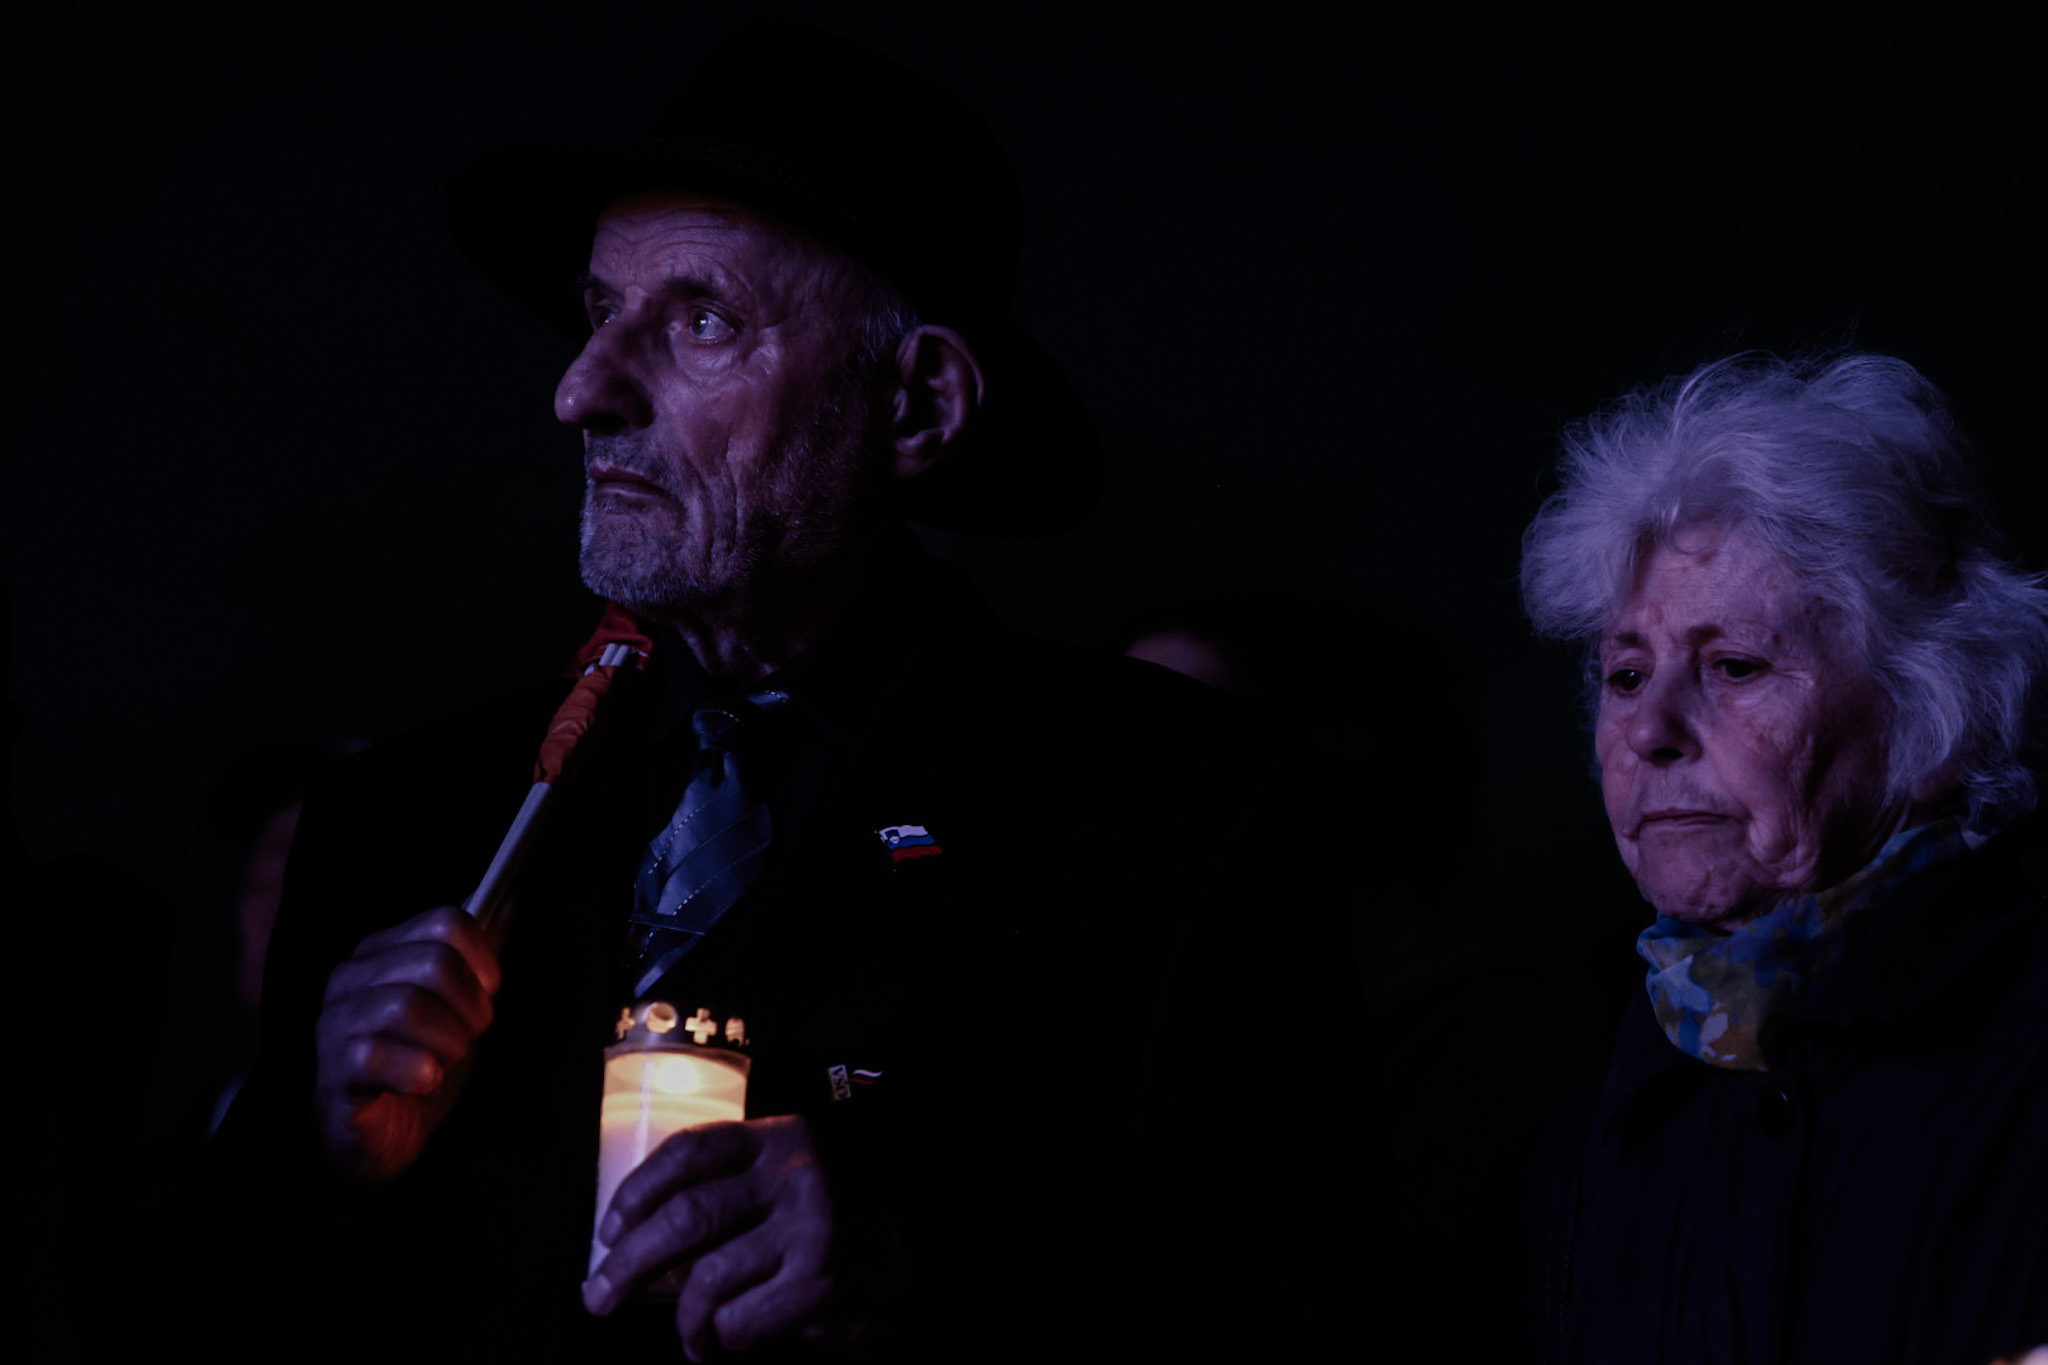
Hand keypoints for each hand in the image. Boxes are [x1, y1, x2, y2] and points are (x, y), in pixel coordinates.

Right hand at [312, 904, 500, 1180]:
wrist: (380, 1139)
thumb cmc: (418, 1065)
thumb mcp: (458, 1007)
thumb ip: (477, 958)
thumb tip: (508, 904)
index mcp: (382, 951)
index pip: (446, 921)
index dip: (484, 960)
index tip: (488, 994)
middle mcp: (351, 978)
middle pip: (434, 961)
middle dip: (470, 1006)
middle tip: (469, 1037)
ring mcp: (335, 1023)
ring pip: (407, 1005)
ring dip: (447, 1041)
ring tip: (444, 1061)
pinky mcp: (333, 1070)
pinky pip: (377, 1055)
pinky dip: (417, 1071)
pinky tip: (422, 1081)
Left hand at [584, 1114, 849, 1359]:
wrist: (907, 1259)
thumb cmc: (826, 1221)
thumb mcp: (785, 1179)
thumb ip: (731, 1187)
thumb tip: (639, 1233)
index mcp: (779, 1137)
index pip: (691, 1152)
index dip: (638, 1192)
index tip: (610, 1231)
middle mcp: (795, 1174)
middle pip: (687, 1216)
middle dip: (629, 1263)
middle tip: (600, 1296)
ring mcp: (810, 1228)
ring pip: (707, 1282)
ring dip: (686, 1322)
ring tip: (692, 1336)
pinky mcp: (820, 1284)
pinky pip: (740, 1322)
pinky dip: (723, 1341)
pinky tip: (727, 1343)